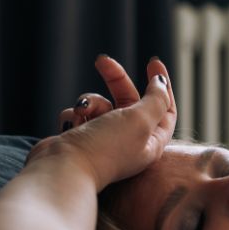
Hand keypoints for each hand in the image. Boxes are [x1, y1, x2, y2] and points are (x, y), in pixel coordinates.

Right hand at [28, 56, 176, 189]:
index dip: (162, 85)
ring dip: (90, 101)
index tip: (153, 62)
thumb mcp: (140, 120)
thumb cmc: (106, 147)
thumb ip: (156, 99)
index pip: (165, 109)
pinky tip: (70, 125)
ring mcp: (102, 140)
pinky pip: (80, 114)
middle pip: (129, 100)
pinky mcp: (80, 138)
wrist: (63, 168)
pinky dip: (74, 114)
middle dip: (116, 79)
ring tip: (82, 112)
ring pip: (100, 104)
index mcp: (150, 141)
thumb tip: (161, 84)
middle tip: (102, 61)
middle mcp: (129, 141)